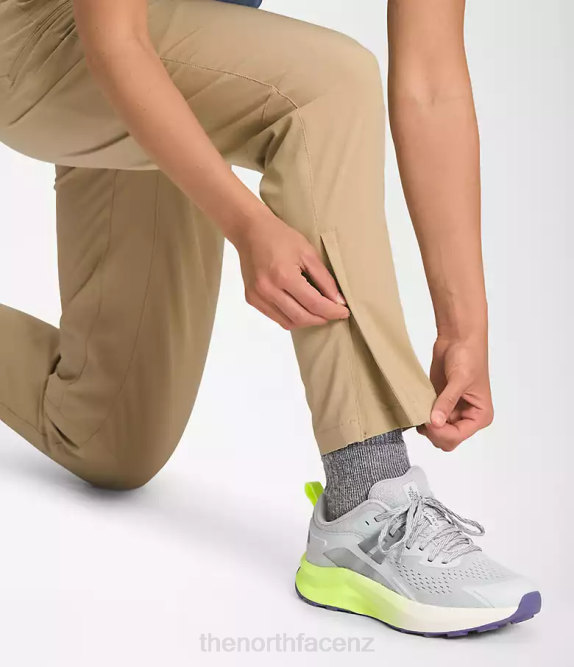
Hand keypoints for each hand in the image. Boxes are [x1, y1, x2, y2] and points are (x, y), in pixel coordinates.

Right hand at [234, 212, 349, 329]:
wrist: (250, 231)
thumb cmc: (281, 237)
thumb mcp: (308, 253)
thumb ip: (324, 279)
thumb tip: (339, 301)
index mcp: (283, 275)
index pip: (313, 303)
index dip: (332, 311)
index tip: (344, 312)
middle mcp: (268, 289)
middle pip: (301, 317)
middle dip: (321, 319)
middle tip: (334, 313)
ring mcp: (257, 296)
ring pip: (288, 322)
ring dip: (307, 321)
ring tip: (318, 312)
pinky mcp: (252, 299)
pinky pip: (276, 318)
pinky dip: (292, 318)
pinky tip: (301, 308)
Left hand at [417, 334, 493, 450]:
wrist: (458, 338)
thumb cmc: (468, 355)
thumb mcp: (459, 379)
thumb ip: (447, 402)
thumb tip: (436, 422)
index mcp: (480, 416)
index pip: (458, 436)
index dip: (441, 432)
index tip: (429, 420)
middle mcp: (467, 417)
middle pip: (447, 440)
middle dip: (434, 432)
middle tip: (422, 416)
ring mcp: (452, 412)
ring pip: (436, 432)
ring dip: (426, 426)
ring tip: (420, 410)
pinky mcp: (439, 404)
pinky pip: (429, 419)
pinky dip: (421, 417)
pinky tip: (416, 408)